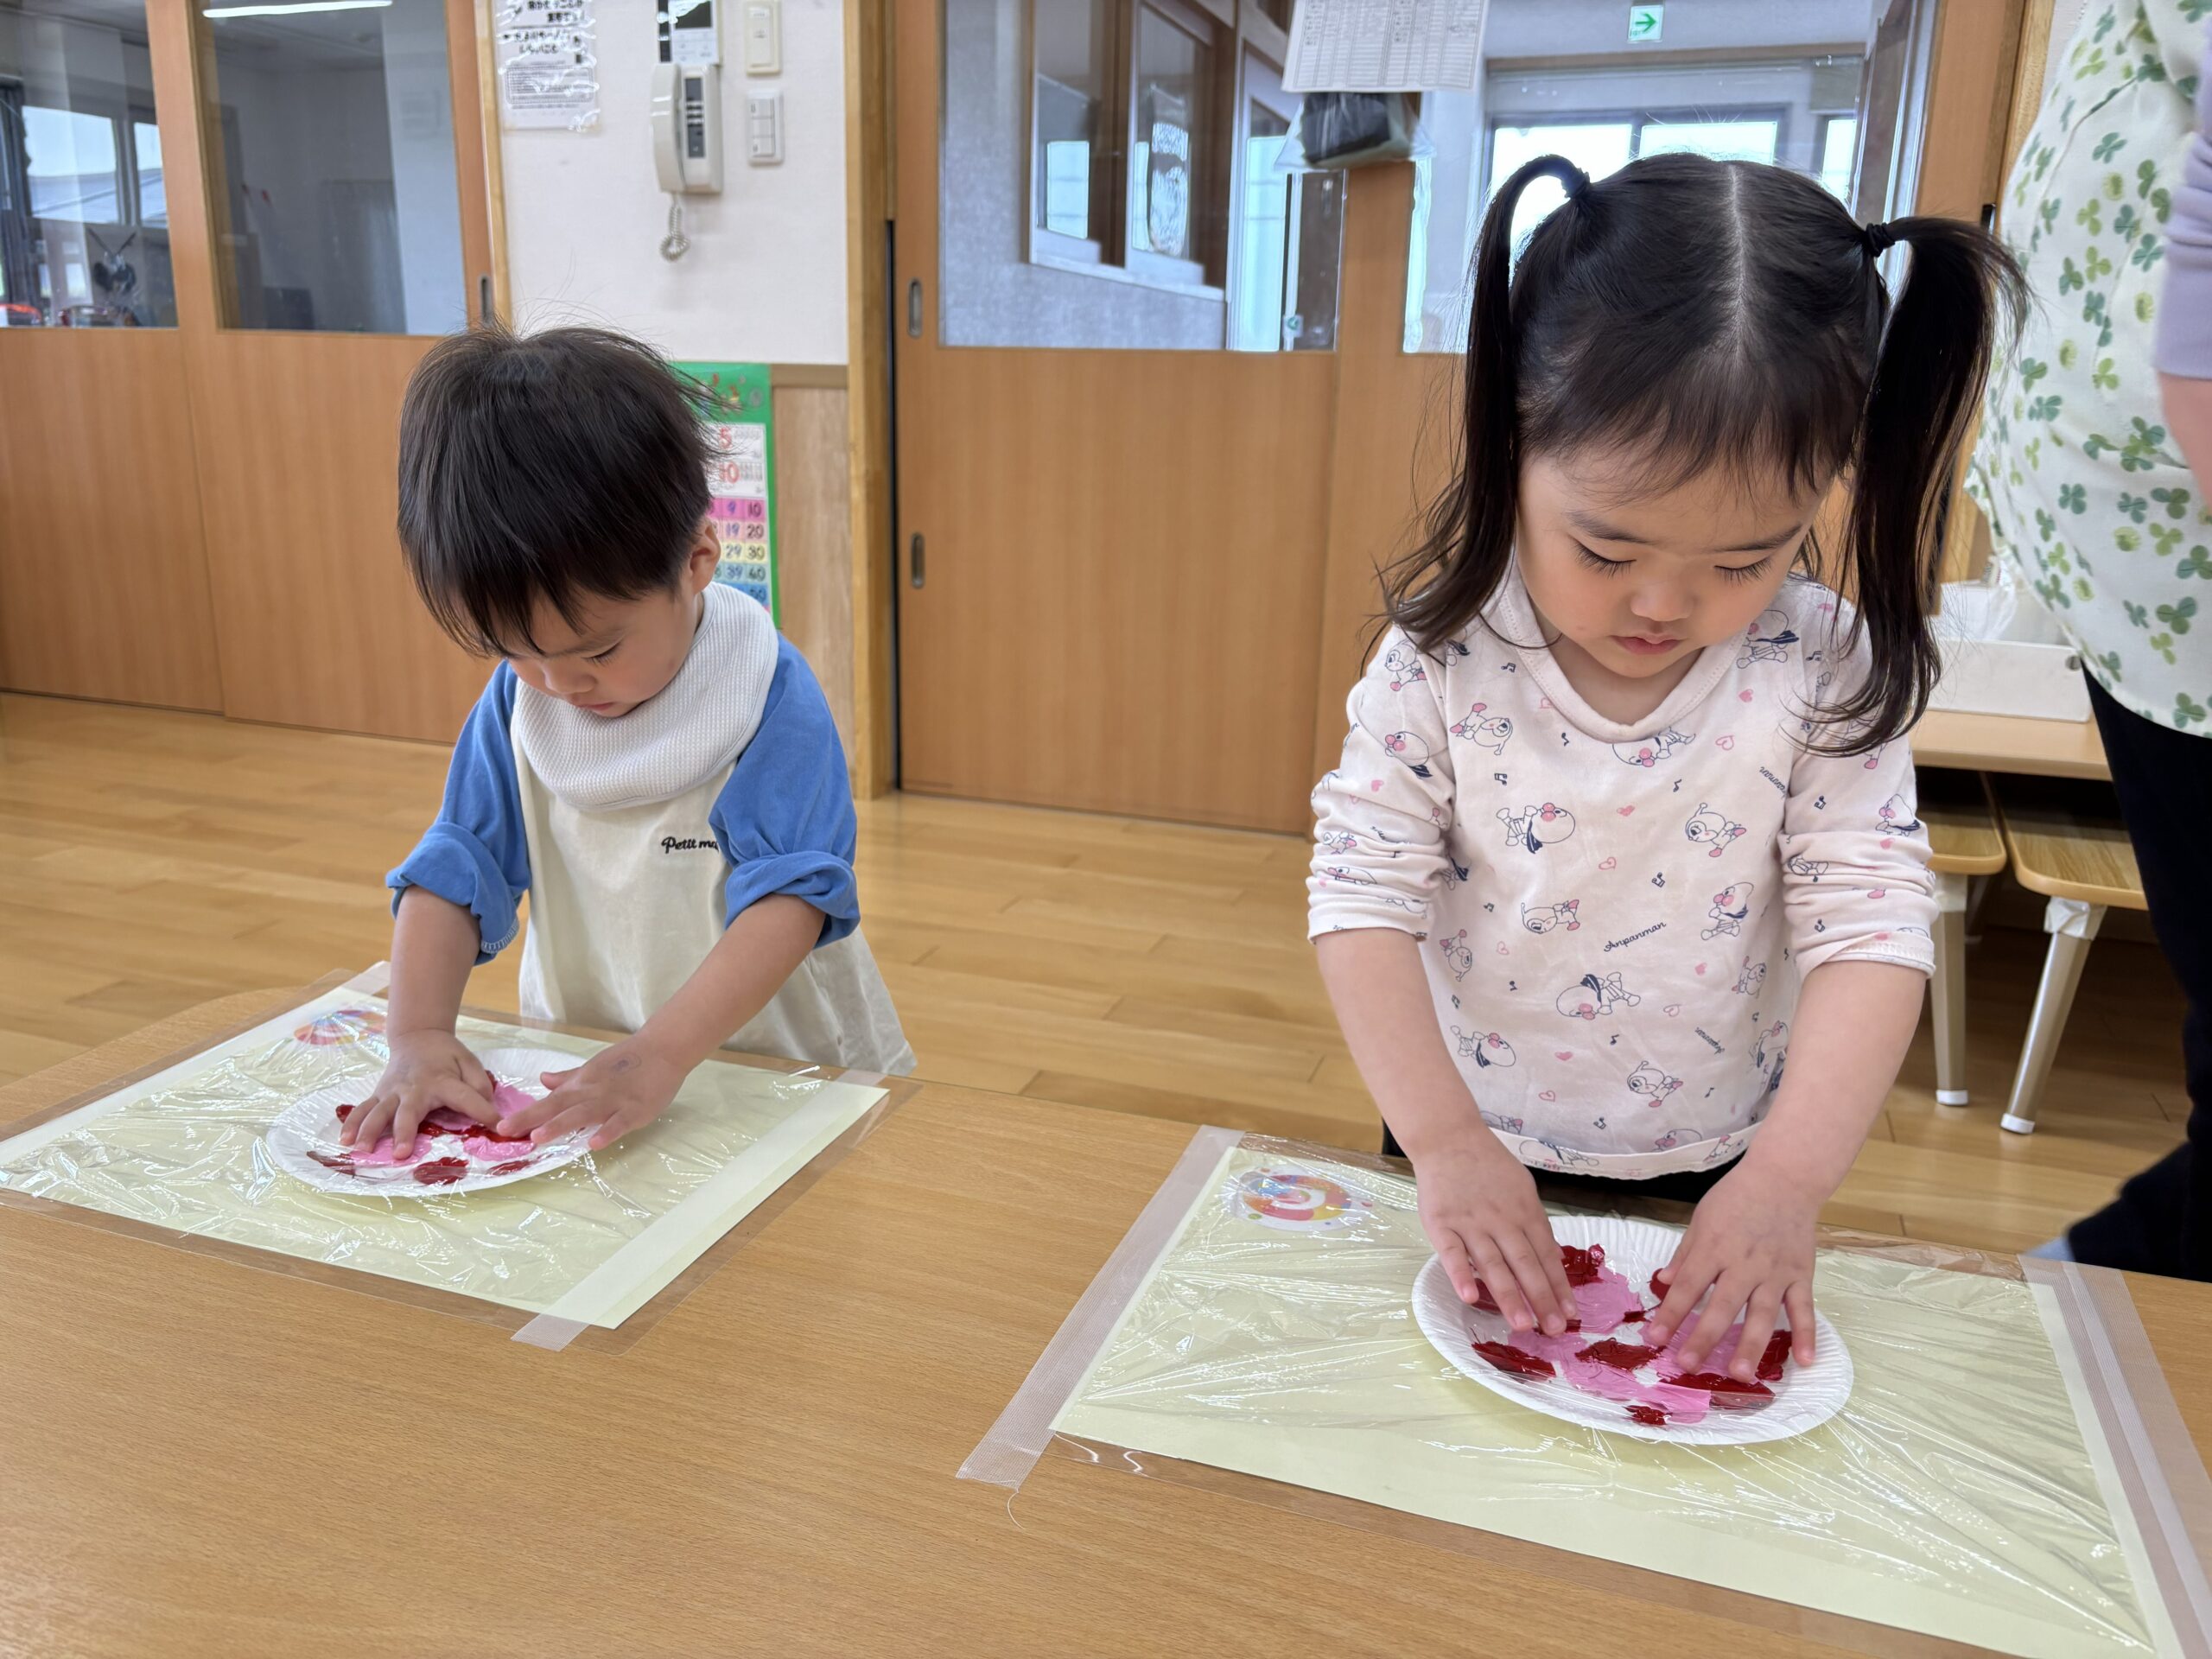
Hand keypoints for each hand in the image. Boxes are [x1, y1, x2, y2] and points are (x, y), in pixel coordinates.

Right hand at [339, 1029, 495, 1158]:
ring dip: (370, 1131)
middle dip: (404, 1132)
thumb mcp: (469, 1062)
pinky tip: (345, 1140)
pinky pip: (363, 1109)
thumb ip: (480, 1084)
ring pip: (378, 1112)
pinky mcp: (379, 1094)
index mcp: (442, 1081)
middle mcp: (413, 1088)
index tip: (497, 1127)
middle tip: (401, 1153)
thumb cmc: (446, 1055)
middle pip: (408, 1111)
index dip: (483, 1112)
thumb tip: (488, 1108)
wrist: (417, 1036)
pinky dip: (353, 1124)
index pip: (466, 1098)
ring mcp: (392, 1092)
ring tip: (363, 1150)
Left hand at [493, 1037, 684, 1150]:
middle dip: (532, 1119)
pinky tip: (593, 1143)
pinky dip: (607, 1132)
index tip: (502, 1126)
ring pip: (584, 1114)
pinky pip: (619, 1123)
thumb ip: (569, 1078)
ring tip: (538, 1138)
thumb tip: (543, 1080)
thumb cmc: (628, 1060)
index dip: (526, 1113)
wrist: (663, 1049)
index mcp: (582, 1083)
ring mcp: (614, 1101)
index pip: (549, 1101)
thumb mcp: (594, 1068)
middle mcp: (593, 1092)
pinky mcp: (636, 1110)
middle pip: (559, 1107)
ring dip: (560, 1125)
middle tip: (506, 1131)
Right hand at [1411, 1129, 1575, 1336]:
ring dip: (1508, 1296)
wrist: (1449, 1138)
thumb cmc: (1488, 1165)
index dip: (1559, 1286)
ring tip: (1522, 1325)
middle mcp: (1501, 1220)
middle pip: (1525, 1264)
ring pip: (1493, 1264)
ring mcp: (1470, 1222)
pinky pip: (1452, 1253)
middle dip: (1541, 1299)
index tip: (1570, 1315)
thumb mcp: (1522, 1188)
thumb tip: (1554, 1259)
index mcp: (1525, 1211)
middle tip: (1552, 1330)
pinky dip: (1461, 1275)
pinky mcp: (1441, 1223)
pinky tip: (1470, 1297)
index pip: (1546, 1255)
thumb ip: (1535, 1224)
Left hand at [1644, 1164, 1820, 1378]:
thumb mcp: (1701, 1218)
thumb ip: (1685, 1254)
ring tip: (1738, 1373)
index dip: (1670, 1315)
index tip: (1654, 1339)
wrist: (1785, 1177)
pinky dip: (1806, 1335)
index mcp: (1714, 1248)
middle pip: (1721, 1306)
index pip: (1687, 1287)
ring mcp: (1775, 1272)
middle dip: (1703, 1338)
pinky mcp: (1801, 1275)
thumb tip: (1663, 1283)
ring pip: (1762, 1314)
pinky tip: (1805, 1361)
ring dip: (1751, 1345)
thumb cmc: (1737, 1196)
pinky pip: (1804, 1309)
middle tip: (1687, 1365)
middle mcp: (1743, 1264)